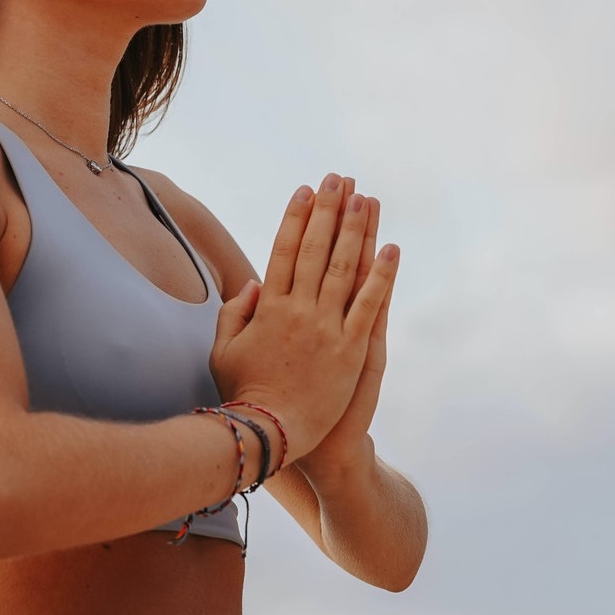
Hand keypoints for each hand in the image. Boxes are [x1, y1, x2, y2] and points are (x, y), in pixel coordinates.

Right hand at [209, 174, 398, 463]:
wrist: (271, 434)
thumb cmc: (243, 395)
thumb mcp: (223, 351)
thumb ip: (234, 314)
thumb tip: (253, 284)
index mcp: (268, 308)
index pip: (283, 250)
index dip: (295, 218)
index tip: (304, 191)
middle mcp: (298, 310)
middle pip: (316, 249)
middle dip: (328, 210)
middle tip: (338, 179)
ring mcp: (327, 329)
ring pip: (345, 268)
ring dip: (356, 230)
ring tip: (366, 198)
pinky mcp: (353, 351)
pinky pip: (371, 305)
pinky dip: (382, 275)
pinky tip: (391, 248)